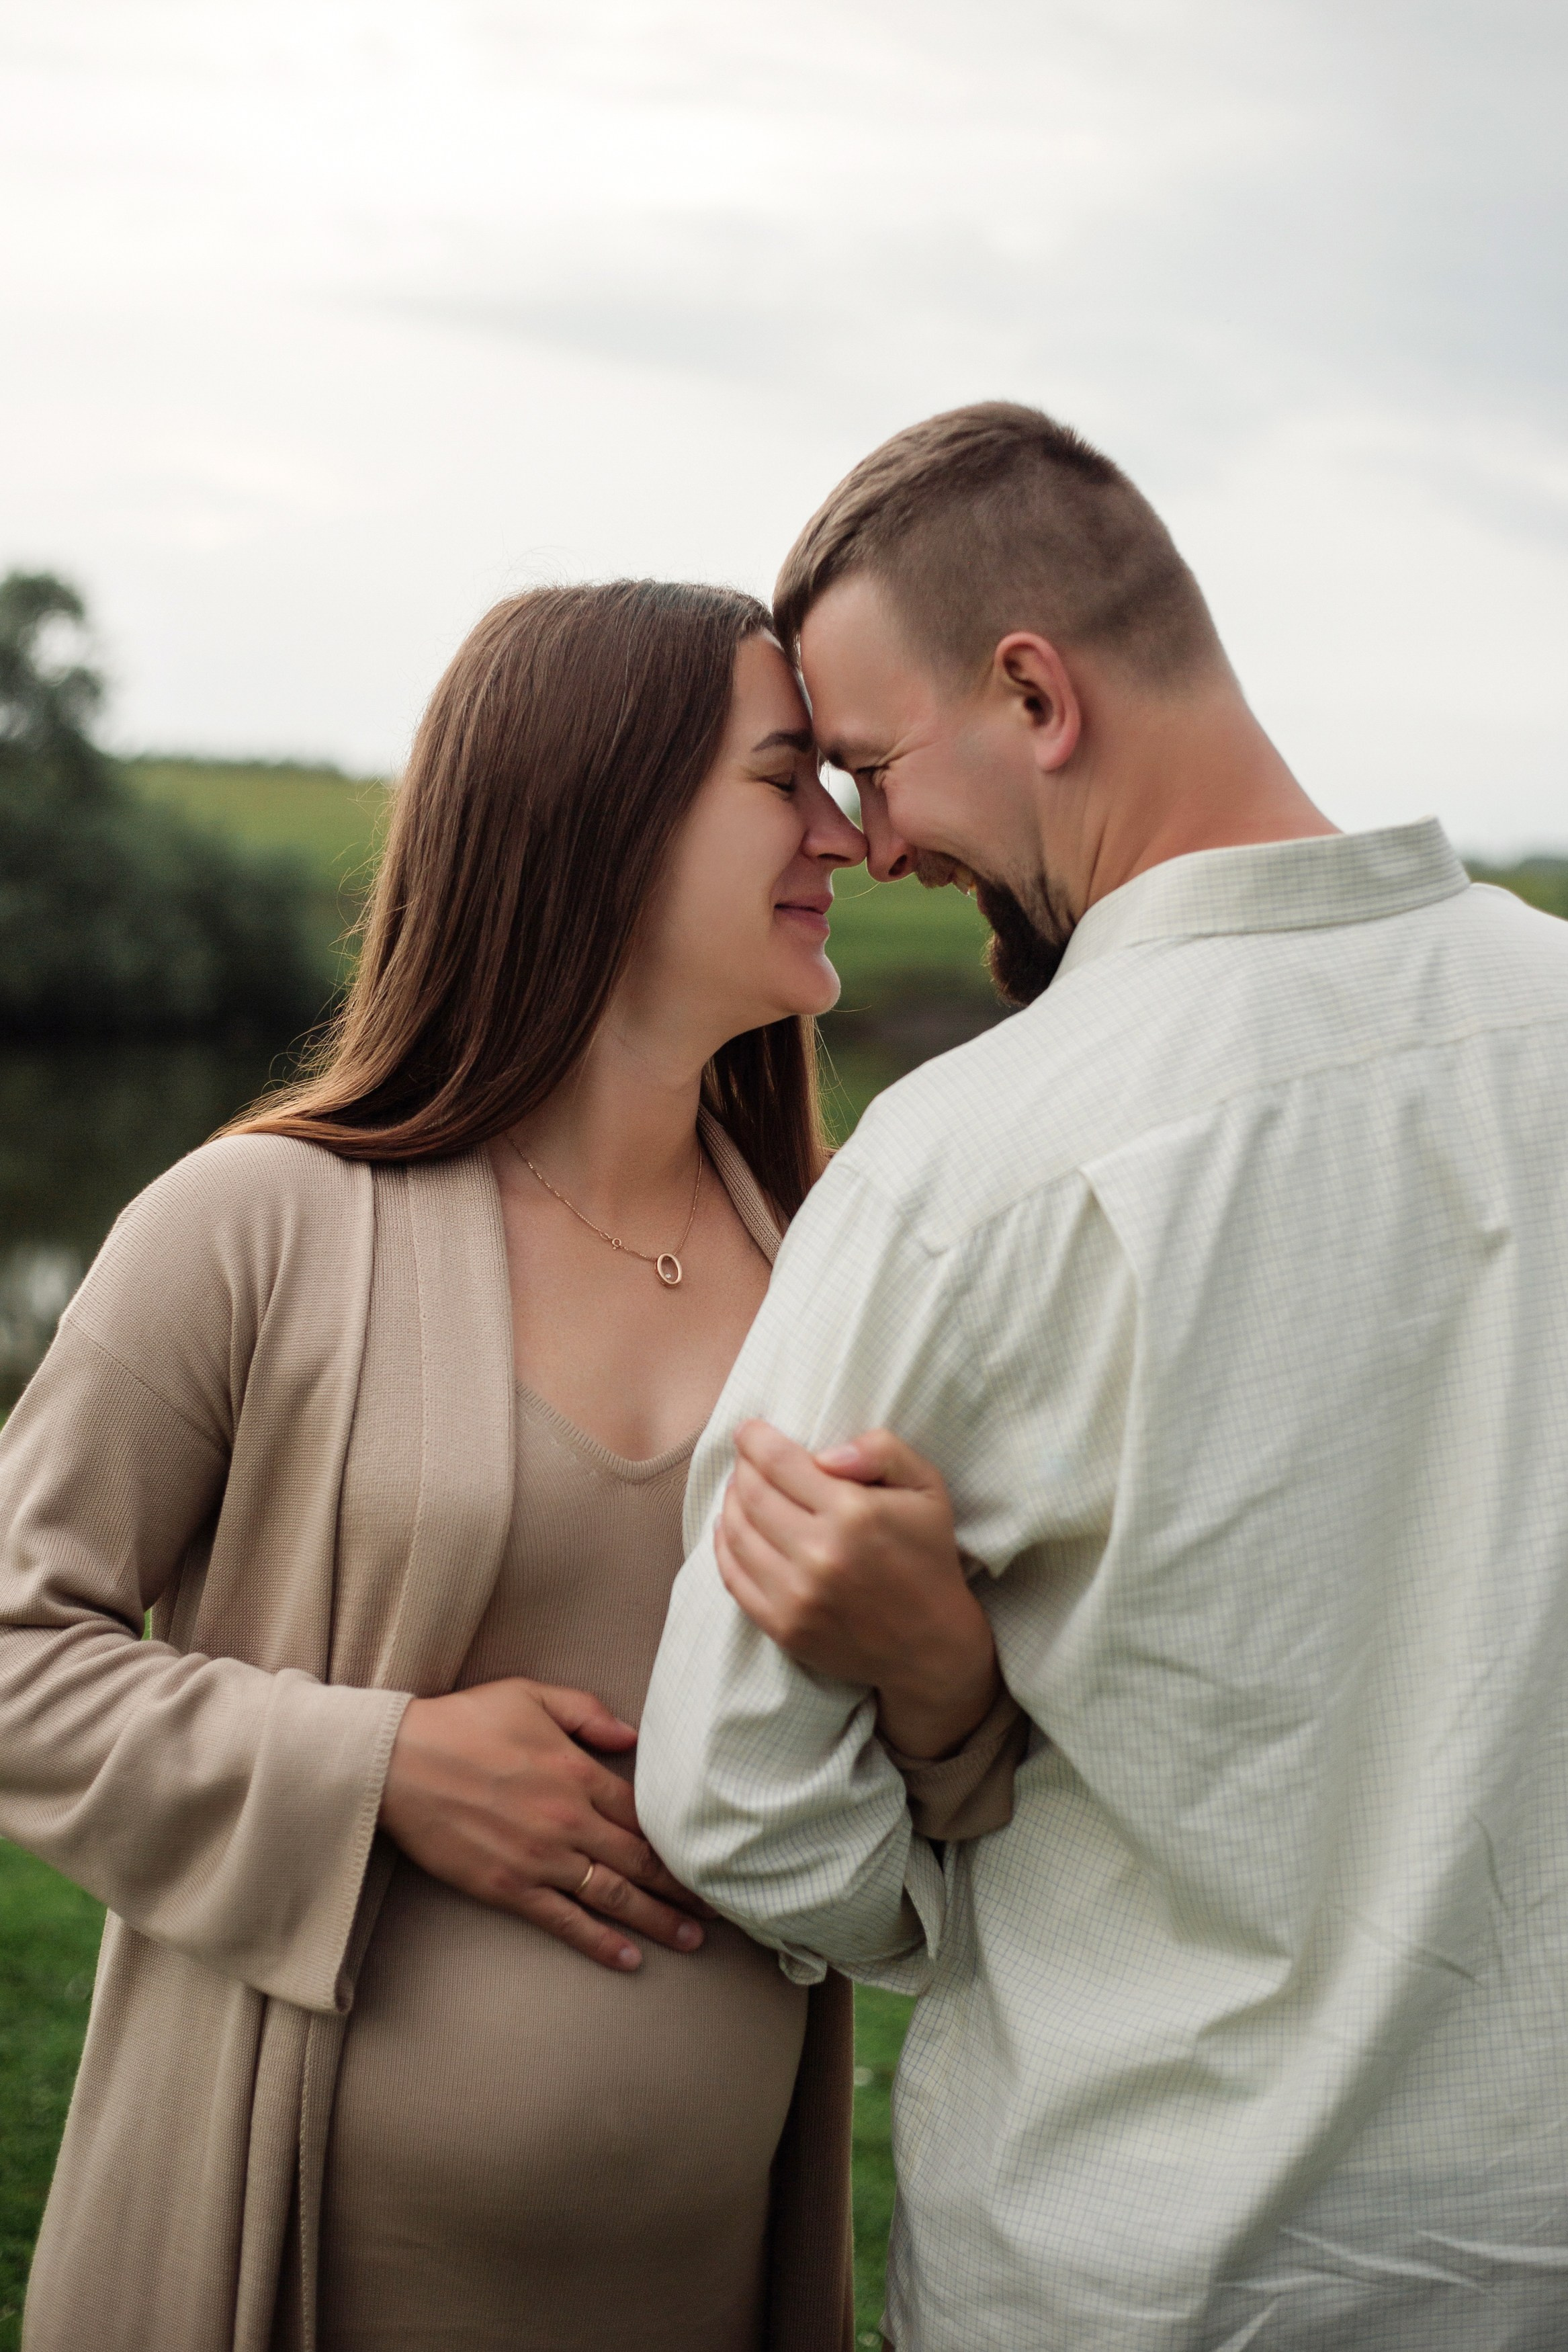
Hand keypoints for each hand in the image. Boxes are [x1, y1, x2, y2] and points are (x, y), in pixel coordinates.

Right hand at [379, 1677, 708, 1972]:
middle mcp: (569, 1821)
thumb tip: (633, 1736)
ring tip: (691, 1940)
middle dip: (683, 1889)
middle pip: (641, 1861)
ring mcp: (540, 1859)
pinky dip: (601, 1942)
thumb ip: (587, 1713)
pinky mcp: (509, 1888)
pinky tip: (630, 1958)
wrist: (397, 1761)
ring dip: (658, 1921)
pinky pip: (565, 1922)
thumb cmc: (463, 1722)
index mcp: (578, 1773)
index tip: (709, 1856)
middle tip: (720, 1909)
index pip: (644, 1814)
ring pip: (614, 1896)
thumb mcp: (531, 1695)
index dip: (680, 1839)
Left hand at [716, 1422, 1000, 1760]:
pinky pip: (734, 1577)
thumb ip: (882, 1450)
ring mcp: (797, 1596)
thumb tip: (824, 1453)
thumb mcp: (927, 1487)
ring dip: (730, 1502)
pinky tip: (730, 1528)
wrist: (931, 1646)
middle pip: (751, 1494)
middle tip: (746, 1458)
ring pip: (737, 1533)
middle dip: (742, 1468)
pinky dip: (723, 1546)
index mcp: (853, 1514)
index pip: (779, 1463)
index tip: (747, 1431)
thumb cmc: (927, 1557)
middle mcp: (820, 1555)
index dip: (754, 1440)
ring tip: (739, 1488)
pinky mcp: (784, 1628)